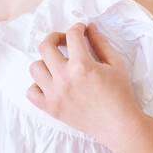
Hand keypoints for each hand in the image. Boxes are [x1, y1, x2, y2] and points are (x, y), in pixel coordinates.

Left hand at [25, 22, 144, 141]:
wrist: (118, 125)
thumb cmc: (121, 94)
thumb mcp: (116, 64)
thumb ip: (101, 43)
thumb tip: (89, 27)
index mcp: (82, 65)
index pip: (72, 35)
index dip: (77, 28)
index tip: (81, 31)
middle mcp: (64, 78)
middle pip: (45, 46)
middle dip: (56, 38)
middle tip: (65, 42)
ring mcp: (54, 94)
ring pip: (35, 67)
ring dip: (46, 62)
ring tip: (58, 65)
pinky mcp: (50, 108)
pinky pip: (31, 92)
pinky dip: (38, 85)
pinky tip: (51, 84)